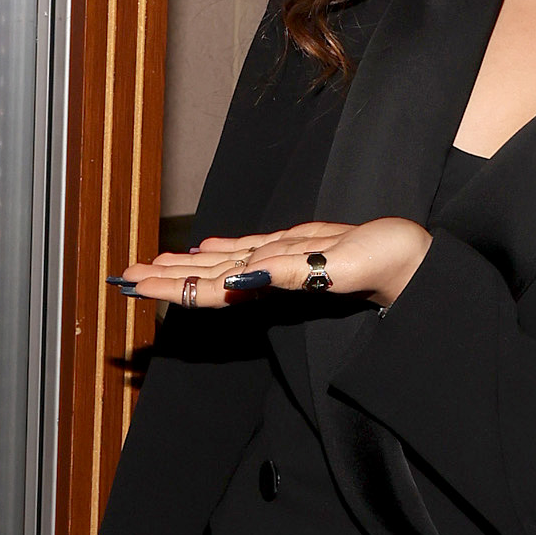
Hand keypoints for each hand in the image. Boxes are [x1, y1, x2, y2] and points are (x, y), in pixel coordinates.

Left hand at [114, 214, 432, 309]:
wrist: (411, 259)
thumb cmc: (381, 263)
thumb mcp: (335, 264)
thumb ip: (290, 271)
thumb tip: (243, 277)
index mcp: (272, 281)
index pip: (208, 288)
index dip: (169, 286)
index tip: (134, 285)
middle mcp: (268, 275)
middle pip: (204, 278)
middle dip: (164, 278)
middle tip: (125, 276)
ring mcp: (280, 262)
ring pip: (221, 264)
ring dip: (185, 265)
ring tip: (151, 264)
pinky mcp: (296, 248)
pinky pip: (248, 249)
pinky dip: (222, 248)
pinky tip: (204, 246)